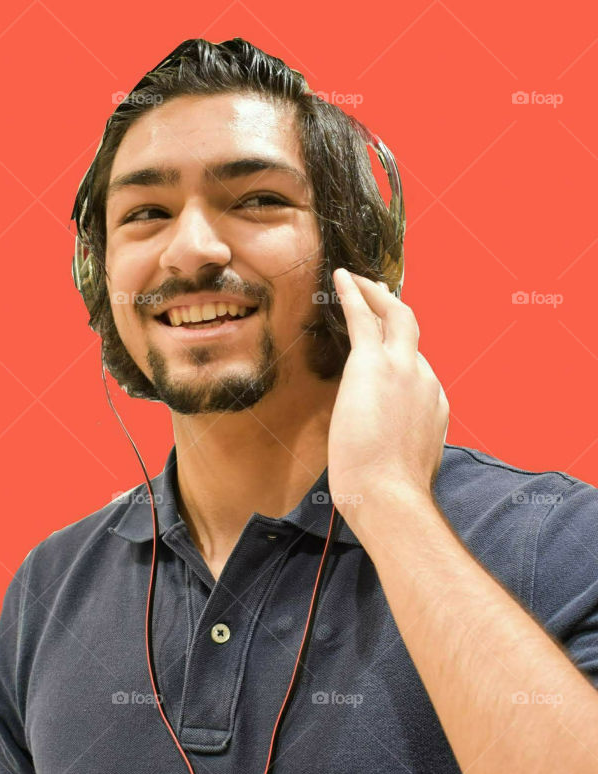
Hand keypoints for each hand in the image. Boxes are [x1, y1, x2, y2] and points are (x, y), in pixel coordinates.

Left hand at [326, 268, 448, 536]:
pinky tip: (341, 277)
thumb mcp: (403, 466)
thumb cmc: (389, 495)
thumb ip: (398, 448)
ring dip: (375, 295)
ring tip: (358, 281)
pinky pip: (364, 318)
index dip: (400, 358)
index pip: (416, 371)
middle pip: (412, 333)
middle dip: (395, 310)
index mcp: (433, 405)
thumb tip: (381, 457)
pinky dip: (354, 294)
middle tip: (380, 294)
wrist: (390, 496)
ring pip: (393, 317)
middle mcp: (425, 380)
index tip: (387, 350)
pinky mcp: (374, 365)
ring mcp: (404, 369)